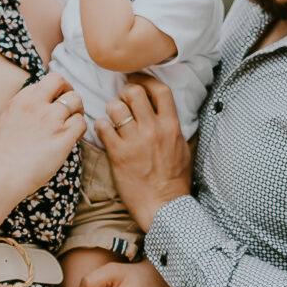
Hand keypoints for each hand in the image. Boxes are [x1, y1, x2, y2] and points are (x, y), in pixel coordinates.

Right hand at [0, 70, 84, 199]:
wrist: (3, 175)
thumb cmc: (3, 154)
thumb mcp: (7, 119)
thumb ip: (23, 107)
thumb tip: (39, 102)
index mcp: (22, 99)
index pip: (47, 81)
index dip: (56, 90)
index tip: (56, 101)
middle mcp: (36, 105)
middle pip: (62, 83)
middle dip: (69, 92)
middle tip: (70, 107)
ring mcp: (51, 120)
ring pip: (76, 102)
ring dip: (77, 112)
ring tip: (71, 126)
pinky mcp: (63, 136)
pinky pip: (82, 123)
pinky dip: (80, 130)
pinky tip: (72, 139)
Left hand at [100, 76, 191, 231]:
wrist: (164, 206)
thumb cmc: (175, 181)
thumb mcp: (185, 150)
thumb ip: (179, 129)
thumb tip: (178, 115)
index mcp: (171, 126)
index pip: (159, 90)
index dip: (145, 79)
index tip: (137, 80)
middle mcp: (153, 129)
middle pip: (134, 93)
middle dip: (125, 92)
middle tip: (122, 100)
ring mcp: (135, 141)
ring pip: (115, 107)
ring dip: (112, 110)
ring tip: (114, 118)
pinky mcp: (118, 154)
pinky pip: (103, 127)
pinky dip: (101, 127)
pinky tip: (106, 132)